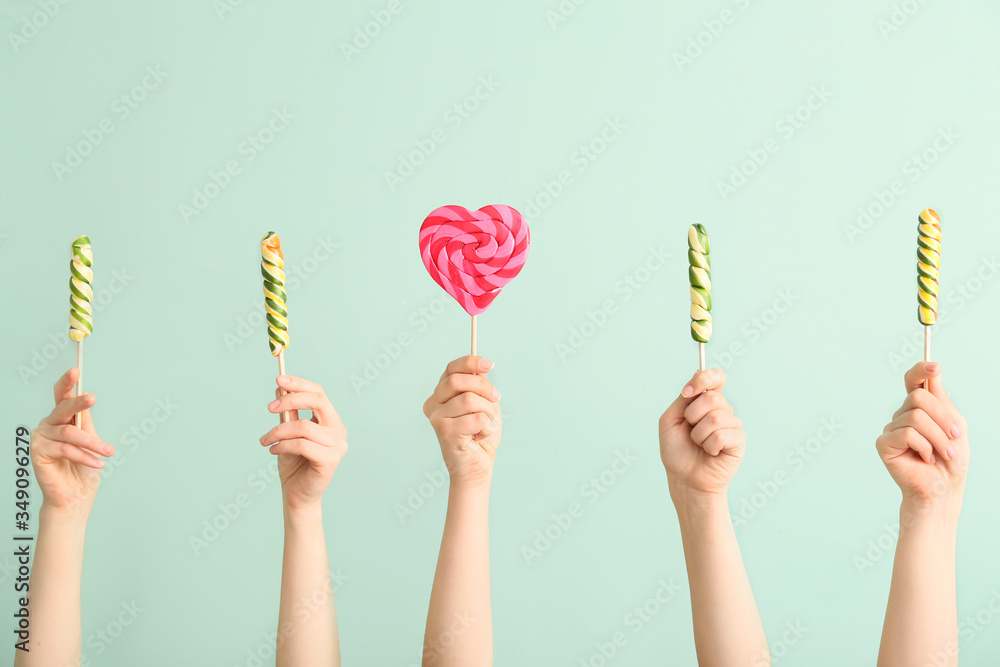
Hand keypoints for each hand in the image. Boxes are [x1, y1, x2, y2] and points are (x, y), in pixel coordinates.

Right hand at [30, 368, 114, 513]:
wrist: (76, 495)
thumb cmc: (84, 469)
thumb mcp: (91, 440)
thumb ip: (85, 421)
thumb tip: (86, 395)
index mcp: (62, 419)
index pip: (62, 396)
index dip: (67, 383)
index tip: (76, 371)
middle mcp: (49, 425)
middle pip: (63, 408)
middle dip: (79, 402)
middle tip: (92, 398)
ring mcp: (42, 438)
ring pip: (70, 433)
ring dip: (92, 443)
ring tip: (107, 452)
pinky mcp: (38, 452)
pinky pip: (66, 449)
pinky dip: (84, 456)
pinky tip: (97, 463)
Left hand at [259, 376, 347, 511]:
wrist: (296, 494)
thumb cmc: (294, 463)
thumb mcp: (287, 432)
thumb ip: (288, 412)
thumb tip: (280, 388)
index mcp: (331, 420)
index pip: (319, 393)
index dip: (299, 384)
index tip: (279, 380)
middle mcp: (338, 430)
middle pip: (318, 401)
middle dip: (291, 399)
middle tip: (269, 408)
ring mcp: (337, 446)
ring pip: (303, 426)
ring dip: (278, 431)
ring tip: (266, 440)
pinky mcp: (330, 461)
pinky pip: (301, 445)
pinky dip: (283, 445)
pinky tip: (273, 450)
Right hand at [423, 356, 501, 487]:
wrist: (477, 467)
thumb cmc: (480, 435)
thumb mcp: (483, 403)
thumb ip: (479, 385)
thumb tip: (481, 366)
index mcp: (440, 394)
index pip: (451, 368)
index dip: (470, 362)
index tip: (489, 365)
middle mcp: (433, 404)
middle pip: (459, 380)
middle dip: (485, 388)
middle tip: (496, 399)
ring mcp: (437, 418)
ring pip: (470, 400)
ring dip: (488, 412)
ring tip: (487, 424)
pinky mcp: (446, 432)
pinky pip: (476, 418)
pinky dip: (486, 427)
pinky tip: (480, 436)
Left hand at [659, 369, 745, 500]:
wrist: (684, 478)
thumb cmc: (677, 451)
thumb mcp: (670, 420)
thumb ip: (682, 400)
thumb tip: (696, 381)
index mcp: (705, 402)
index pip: (715, 377)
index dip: (704, 379)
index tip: (687, 393)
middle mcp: (722, 410)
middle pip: (712, 398)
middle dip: (693, 417)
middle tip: (690, 431)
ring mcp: (733, 424)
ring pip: (715, 418)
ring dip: (699, 435)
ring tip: (699, 444)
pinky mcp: (739, 440)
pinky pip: (721, 435)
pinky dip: (709, 446)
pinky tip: (710, 452)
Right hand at [876, 362, 968, 505]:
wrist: (944, 488)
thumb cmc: (950, 460)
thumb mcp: (955, 424)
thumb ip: (942, 400)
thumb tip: (932, 372)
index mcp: (919, 408)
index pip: (913, 381)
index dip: (920, 370)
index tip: (935, 366)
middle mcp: (902, 415)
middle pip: (918, 397)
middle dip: (942, 418)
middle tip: (953, 437)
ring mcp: (891, 428)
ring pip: (916, 417)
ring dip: (937, 437)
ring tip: (943, 453)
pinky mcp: (884, 443)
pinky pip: (907, 434)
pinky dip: (925, 447)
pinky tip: (926, 458)